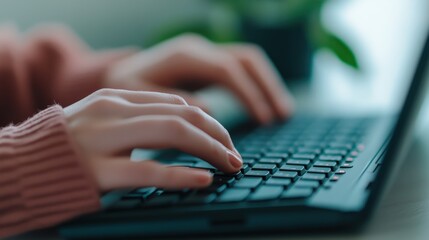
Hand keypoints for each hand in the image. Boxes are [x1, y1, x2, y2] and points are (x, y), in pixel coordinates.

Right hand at [64, 89, 241, 190]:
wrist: (17, 167)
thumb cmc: (66, 148)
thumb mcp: (102, 121)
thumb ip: (137, 118)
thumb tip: (184, 125)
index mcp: (116, 97)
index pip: (178, 103)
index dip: (210, 122)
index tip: (226, 141)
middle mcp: (113, 111)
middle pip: (183, 115)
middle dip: (218, 135)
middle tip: (235, 156)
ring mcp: (103, 139)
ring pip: (173, 134)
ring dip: (210, 150)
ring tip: (229, 165)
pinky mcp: (95, 171)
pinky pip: (149, 170)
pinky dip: (181, 175)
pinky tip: (203, 180)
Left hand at [105, 34, 293, 123]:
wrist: (117, 73)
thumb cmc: (124, 87)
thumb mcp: (138, 95)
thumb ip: (172, 102)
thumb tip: (208, 111)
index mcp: (185, 55)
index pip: (227, 69)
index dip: (249, 93)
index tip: (264, 119)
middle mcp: (200, 48)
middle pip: (246, 59)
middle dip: (268, 86)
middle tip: (284, 116)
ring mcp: (206, 54)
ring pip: (248, 62)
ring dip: (268, 86)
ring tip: (283, 114)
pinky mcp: (208, 64)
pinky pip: (240, 72)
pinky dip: (256, 88)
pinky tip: (264, 109)